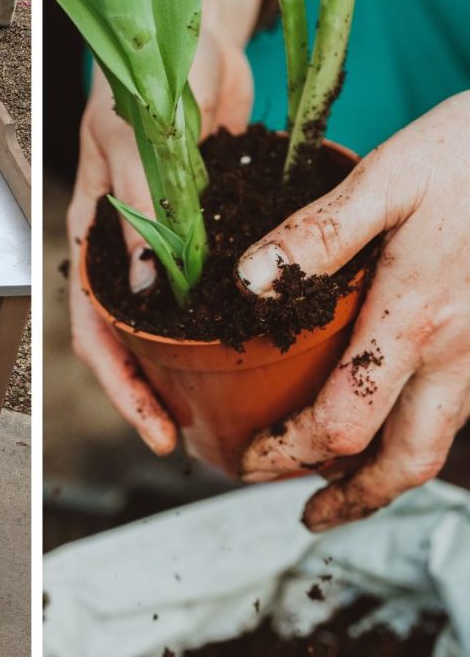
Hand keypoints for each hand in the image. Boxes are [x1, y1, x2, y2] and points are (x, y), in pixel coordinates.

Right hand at [68, 0, 260, 453]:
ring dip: (184, 368)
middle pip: (128, 341)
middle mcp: (126, 252)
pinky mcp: (204, 232)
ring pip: (167, 324)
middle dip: (150, 393)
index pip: (93, 328)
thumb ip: (139, 212)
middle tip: (186, 438)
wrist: (198, 39)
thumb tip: (149, 292)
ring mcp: (166, 246)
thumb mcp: (134, 145)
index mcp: (93, 235)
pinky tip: (245, 345)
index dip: (119, 385)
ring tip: (217, 408)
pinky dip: (220, 321)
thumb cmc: (147, 79)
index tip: (153, 428)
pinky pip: (208, 288)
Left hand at [238, 92, 469, 530]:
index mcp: (415, 322)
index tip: (248, 462)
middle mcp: (462, 355)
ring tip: (344, 479)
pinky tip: (398, 414)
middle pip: (407, 461)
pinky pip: (463, 408)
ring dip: (387, 472)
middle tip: (309, 515)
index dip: (288, 453)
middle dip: (352, 500)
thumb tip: (247, 284)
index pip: (341, 425)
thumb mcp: (387, 179)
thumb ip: (316, 235)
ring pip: (440, 440)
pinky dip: (422, 432)